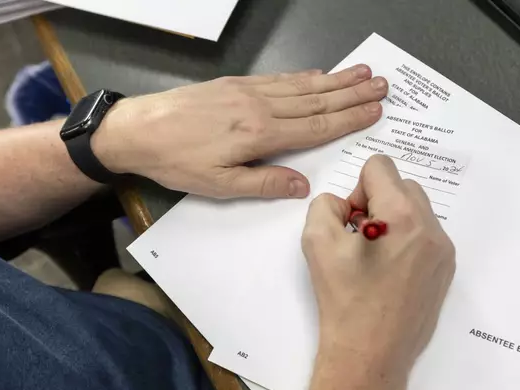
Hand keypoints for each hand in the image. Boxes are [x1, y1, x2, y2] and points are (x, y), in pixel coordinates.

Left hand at [92, 65, 387, 198]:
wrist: (137, 129)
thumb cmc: (177, 162)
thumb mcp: (219, 186)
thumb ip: (264, 184)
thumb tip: (304, 186)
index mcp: (261, 134)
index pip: (316, 126)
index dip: (349, 118)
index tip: (376, 109)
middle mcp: (260, 107)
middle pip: (316, 100)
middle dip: (351, 93)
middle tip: (382, 84)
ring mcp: (248, 90)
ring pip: (301, 85)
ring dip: (334, 80)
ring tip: (360, 73)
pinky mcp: (235, 83)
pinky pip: (278, 78)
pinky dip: (302, 75)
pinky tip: (316, 73)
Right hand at [302, 155, 454, 389]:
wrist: (370, 351)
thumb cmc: (344, 299)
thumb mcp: (316, 240)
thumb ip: (326, 204)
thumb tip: (346, 204)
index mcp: (400, 216)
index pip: (380, 166)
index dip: (357, 188)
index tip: (351, 221)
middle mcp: (430, 227)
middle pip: (401, 184)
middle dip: (376, 200)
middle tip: (359, 235)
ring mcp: (443, 249)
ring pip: (416, 208)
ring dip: (393, 218)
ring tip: (375, 254)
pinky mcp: (446, 268)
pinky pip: (426, 233)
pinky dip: (406, 238)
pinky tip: (390, 269)